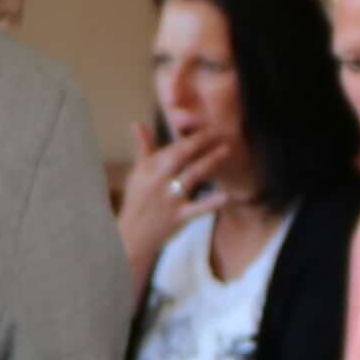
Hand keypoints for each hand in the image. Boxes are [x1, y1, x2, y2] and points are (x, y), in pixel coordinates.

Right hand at [113, 125, 236, 269]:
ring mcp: (169, 199)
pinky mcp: (178, 217)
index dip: (192, 136)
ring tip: (227, 150)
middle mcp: (158, 180)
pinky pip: (197, 209)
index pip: (172, 148)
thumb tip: (137, 123)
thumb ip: (143, 148)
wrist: (132, 236)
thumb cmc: (137, 201)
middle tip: (220, 131)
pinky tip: (227, 196)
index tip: (209, 127)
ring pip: (191, 176)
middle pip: (181, 156)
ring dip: (210, 161)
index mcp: (150, 168)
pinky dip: (211, 203)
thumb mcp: (137, 173)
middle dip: (201, 141)